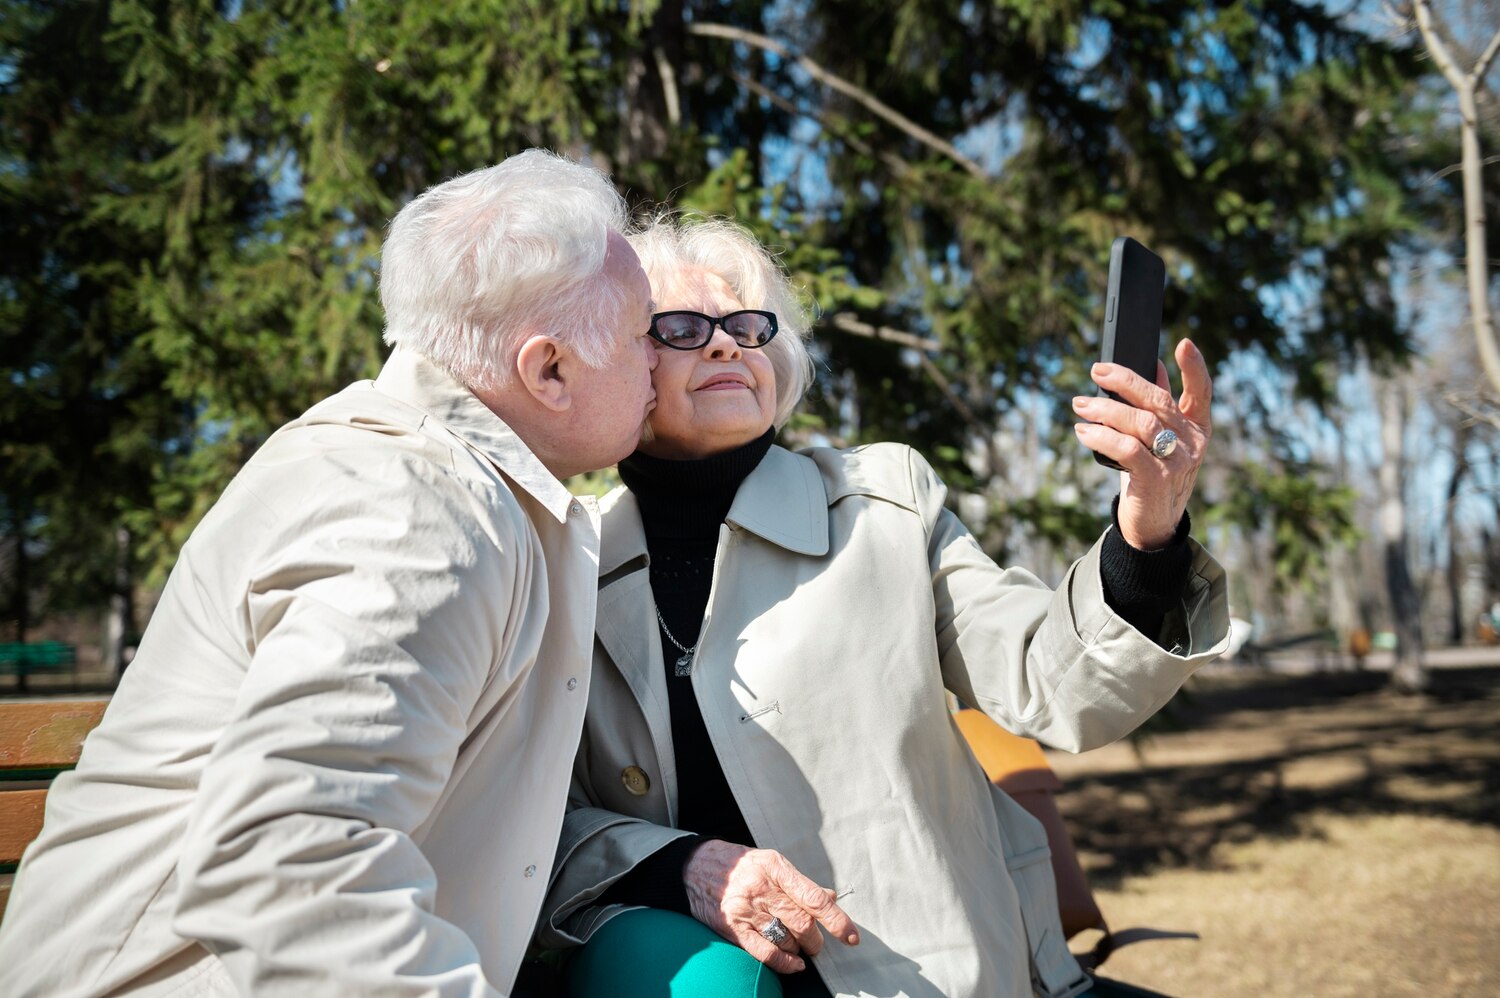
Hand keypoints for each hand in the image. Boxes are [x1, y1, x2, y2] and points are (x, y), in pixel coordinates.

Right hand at [682, 839, 858, 973]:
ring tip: (798, 945)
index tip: (851, 936)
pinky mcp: (733, 928)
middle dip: (816, 939)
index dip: (837, 920)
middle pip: (803, 923)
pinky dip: (785, 962)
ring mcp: (747, 909)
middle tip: (816, 942)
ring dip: (799, 948)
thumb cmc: (739, 864)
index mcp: (776, 868)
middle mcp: (762, 888)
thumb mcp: (772, 863)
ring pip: (787, 938)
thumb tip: (829, 898)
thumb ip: (800, 883)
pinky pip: (765, 953)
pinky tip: (793, 963)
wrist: (694, 866)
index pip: (814, 898)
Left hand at [1072, 338, 1212, 549]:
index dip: (1195, 368)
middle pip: (1158, 401)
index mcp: (1197, 429)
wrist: (1153, 526)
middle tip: (1097, 371)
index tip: (1183, 344)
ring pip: (1140, 423)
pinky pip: (1126, 449)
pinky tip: (1084, 432)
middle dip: (1125, 381)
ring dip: (1105, 410)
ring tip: (1080, 406)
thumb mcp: (1162, 441)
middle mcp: (1192, 443)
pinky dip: (1102, 437)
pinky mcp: (1156, 480)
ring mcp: (1177, 462)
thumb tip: (1153, 368)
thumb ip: (1160, 407)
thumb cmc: (1153, 476)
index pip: (1202, 393)